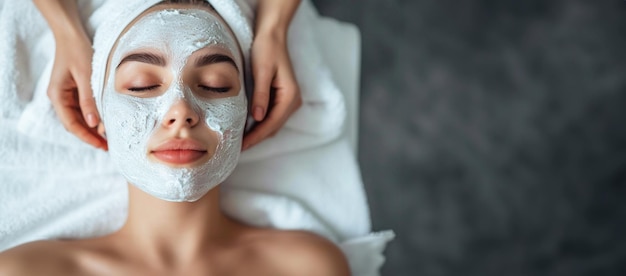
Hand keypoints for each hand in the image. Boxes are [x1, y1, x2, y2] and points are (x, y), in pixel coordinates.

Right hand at [47, 32, 106, 149]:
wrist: (72, 34)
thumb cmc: (78, 51)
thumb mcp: (86, 76)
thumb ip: (89, 100)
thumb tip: (94, 125)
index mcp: (57, 96)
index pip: (71, 124)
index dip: (86, 137)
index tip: (102, 145)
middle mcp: (60, 98)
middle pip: (75, 123)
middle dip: (91, 135)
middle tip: (109, 145)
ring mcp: (67, 95)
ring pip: (80, 117)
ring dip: (93, 127)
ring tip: (110, 137)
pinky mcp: (75, 90)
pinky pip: (84, 108)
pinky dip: (94, 116)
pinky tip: (106, 121)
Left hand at [243, 32, 301, 149]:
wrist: (273, 35)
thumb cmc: (267, 49)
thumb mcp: (262, 71)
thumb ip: (261, 95)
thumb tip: (258, 118)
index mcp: (290, 96)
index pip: (271, 124)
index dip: (256, 137)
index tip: (241, 146)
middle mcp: (293, 101)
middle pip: (273, 127)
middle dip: (256, 138)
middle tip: (236, 148)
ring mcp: (289, 100)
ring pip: (273, 123)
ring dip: (258, 133)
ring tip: (240, 141)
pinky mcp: (282, 97)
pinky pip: (271, 116)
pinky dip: (260, 124)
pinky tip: (247, 127)